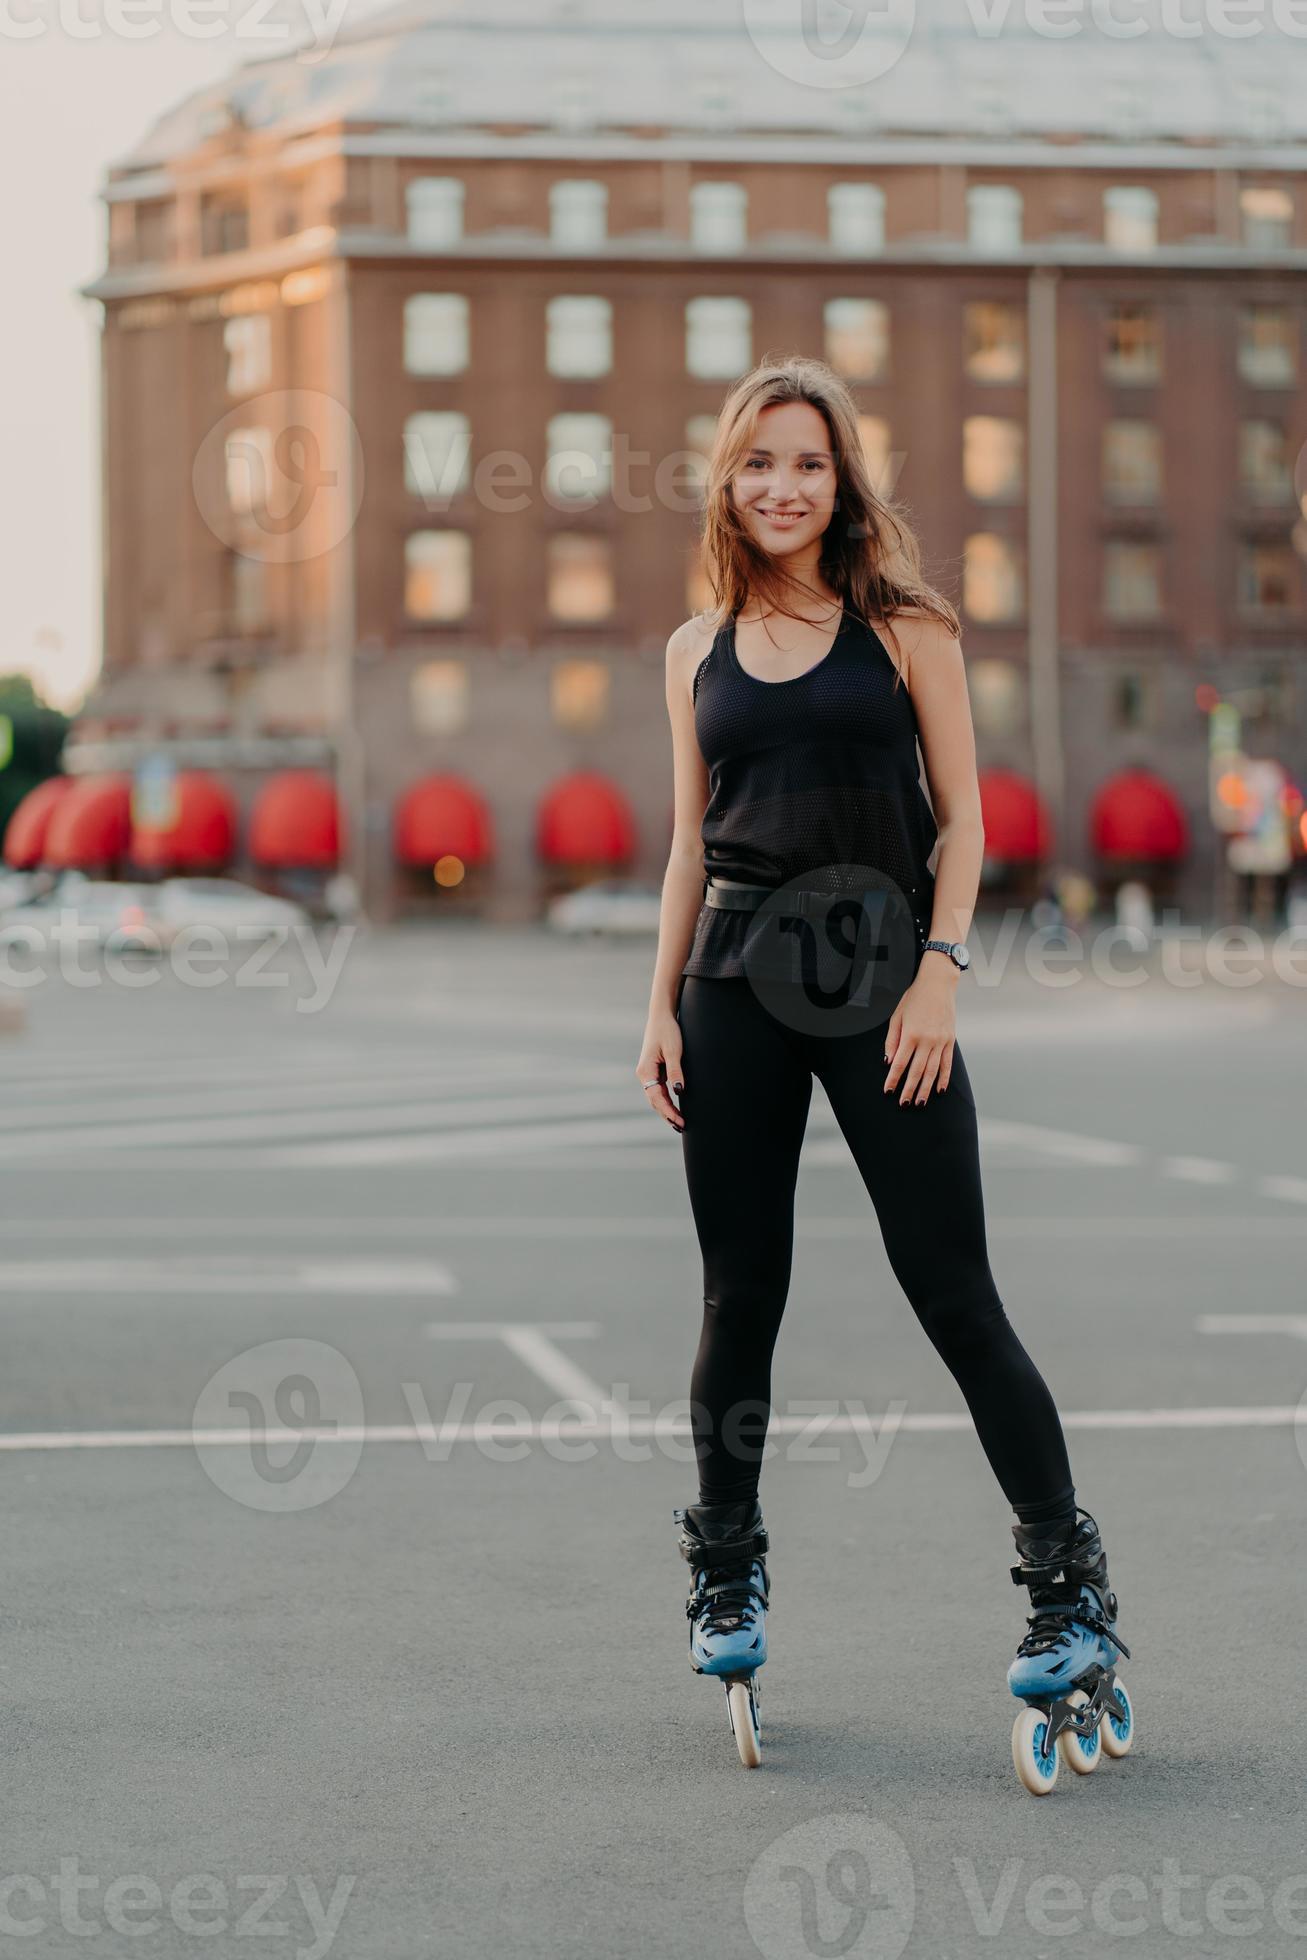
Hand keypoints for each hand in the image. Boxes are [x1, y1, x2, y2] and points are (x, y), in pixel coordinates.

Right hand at [636, 1010, 684, 1130]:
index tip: (679, 1121)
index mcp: (645, 1071)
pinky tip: (675, 1108)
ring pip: (656, 1097)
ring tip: (679, 1122)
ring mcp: (649, 1074)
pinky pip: (659, 1090)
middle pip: (655, 1101)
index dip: (668, 1111)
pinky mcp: (655, 1071)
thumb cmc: (667, 1031)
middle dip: (667, 1114)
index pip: (656, 1097)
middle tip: (682, 1126)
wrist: (661, 1016)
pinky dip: (667, 1101)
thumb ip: (676, 1072)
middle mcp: (644, 1074)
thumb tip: (679, 1092)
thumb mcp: (673, 1051)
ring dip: (666, 1110)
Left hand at [883, 961, 957, 1105]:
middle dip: (909, 1090)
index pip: (900, 1063)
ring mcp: (940, 1041)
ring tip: (920, 1102)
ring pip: (932, 1071)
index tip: (888, 1091)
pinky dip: (944, 1078)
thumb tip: (889, 1062)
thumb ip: (892, 1040)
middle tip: (904, 1104)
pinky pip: (947, 1064)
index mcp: (910, 1034)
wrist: (938, 984)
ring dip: (925, 1089)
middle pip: (916, 1071)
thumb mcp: (896, 1016)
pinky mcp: (950, 1040)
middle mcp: (927, 1040)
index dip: (893, 1079)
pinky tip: (939, 1090)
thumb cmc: (914, 998)